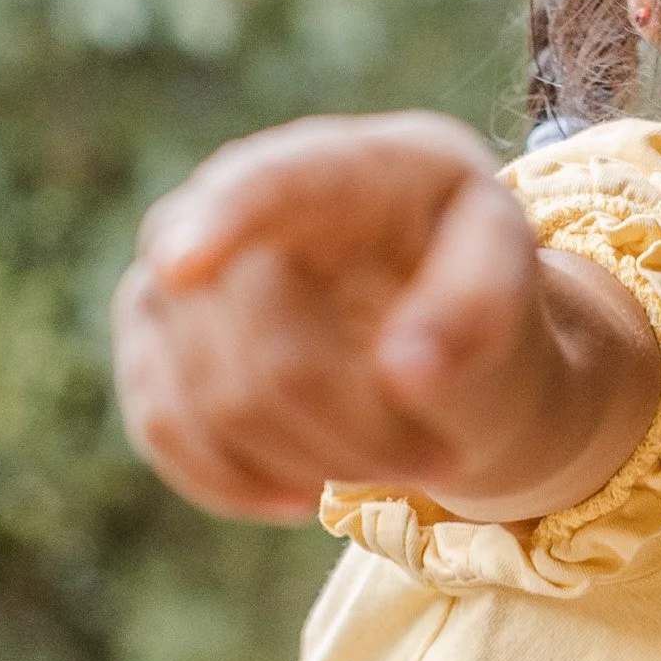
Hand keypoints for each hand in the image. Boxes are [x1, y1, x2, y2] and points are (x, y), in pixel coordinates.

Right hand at [110, 111, 654, 524]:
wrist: (434, 327)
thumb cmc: (475, 291)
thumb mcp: (511, 282)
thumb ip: (477, 306)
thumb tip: (404, 372)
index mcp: (358, 164)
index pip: (278, 182)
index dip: (227, 218)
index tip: (183, 262)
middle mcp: (241, 189)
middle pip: (264, 337)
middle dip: (358, 429)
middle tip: (444, 462)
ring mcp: (177, 258)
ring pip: (212, 398)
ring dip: (311, 462)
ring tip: (390, 463)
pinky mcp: (148, 331)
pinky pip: (161, 426)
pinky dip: (234, 481)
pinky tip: (298, 496)